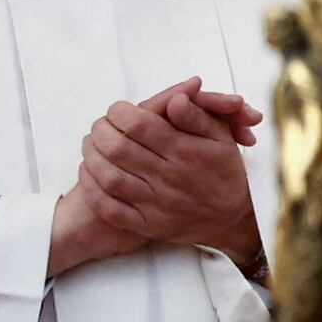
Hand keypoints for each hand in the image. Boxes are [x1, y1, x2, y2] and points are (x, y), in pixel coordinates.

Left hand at [54, 81, 267, 280]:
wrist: (232, 219)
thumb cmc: (223, 172)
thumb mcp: (221, 137)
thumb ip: (196, 116)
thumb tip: (175, 98)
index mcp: (186, 152)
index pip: (139, 124)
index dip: (120, 112)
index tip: (118, 109)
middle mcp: (169, 177)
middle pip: (117, 147)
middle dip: (101, 130)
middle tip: (102, 125)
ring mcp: (155, 203)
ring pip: (108, 176)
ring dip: (91, 155)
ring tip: (92, 143)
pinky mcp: (145, 223)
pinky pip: (108, 207)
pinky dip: (91, 188)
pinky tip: (90, 172)